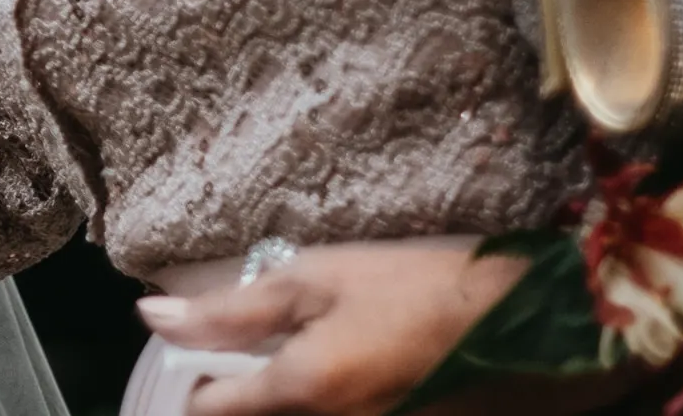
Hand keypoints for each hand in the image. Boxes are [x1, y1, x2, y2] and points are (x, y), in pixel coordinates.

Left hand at [149, 241, 627, 415]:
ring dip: (284, 397)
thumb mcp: (317, 279)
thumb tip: (151, 317)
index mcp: (303, 392)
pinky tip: (342, 365)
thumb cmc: (419, 287)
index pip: (213, 410)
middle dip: (241, 396)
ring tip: (298, 356)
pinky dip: (325, 400)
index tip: (199, 353)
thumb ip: (232, 309)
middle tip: (241, 360)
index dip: (196, 381)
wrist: (531, 321)